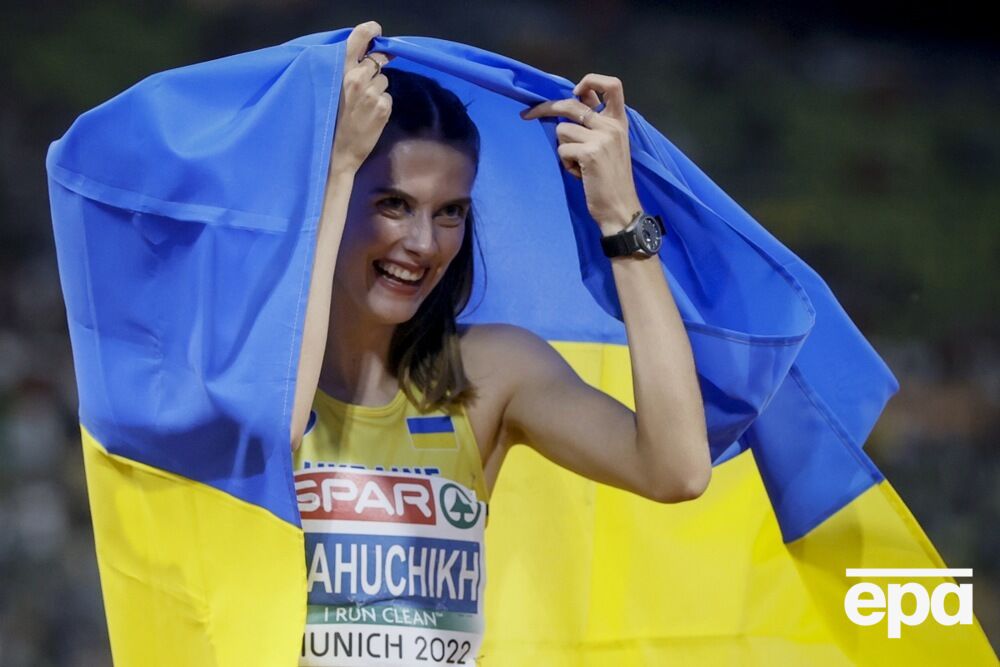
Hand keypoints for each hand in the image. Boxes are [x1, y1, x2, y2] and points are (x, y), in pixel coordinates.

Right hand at [328, 21, 393, 175]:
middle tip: (370, 80)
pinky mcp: (383, 107)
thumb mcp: (330, 90)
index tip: (376, 31)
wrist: (335, 153)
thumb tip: (367, 58)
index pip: (358, 39)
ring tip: (363, 106)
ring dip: (378, 89)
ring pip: (384, 81)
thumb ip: (346, 72)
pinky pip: (388, 98)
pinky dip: (382, 105)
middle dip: (378, 66)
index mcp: (340, 70)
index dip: (370, 31)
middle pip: (378, 60)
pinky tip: (369, 116)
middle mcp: (357, 78)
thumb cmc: (328, 121)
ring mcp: (372, 93)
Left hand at [520, 74, 641, 231]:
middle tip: (527, 115)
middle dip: (544, 108)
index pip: (612, 85)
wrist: (620, 208)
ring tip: (578, 165)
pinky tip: (579, 174)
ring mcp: (602, 137)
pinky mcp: (590, 152)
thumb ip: (594, 125)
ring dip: (563, 149)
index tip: (575, 91)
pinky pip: (562, 149)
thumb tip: (569, 105)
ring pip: (561, 130)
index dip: (591, 81)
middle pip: (571, 103)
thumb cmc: (610, 180)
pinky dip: (566, 163)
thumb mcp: (609, 146)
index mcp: (619, 121)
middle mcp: (612, 125)